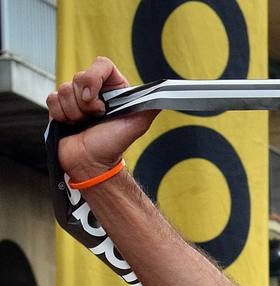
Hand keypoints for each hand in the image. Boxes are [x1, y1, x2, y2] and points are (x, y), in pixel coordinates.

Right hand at [47, 57, 157, 182]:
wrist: (91, 163)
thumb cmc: (112, 145)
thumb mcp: (137, 125)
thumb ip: (149, 106)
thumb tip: (164, 93)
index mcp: (113, 90)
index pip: (102, 64)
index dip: (94, 78)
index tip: (97, 100)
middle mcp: (94, 91)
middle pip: (79, 77)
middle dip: (86, 103)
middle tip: (95, 118)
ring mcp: (75, 98)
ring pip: (64, 89)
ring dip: (74, 111)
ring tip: (84, 124)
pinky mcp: (59, 106)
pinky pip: (52, 98)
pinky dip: (61, 113)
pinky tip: (71, 124)